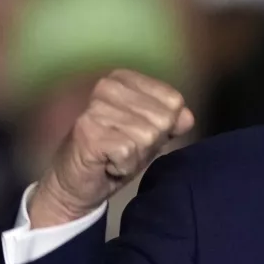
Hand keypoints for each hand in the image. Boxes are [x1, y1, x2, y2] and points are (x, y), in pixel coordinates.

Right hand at [29, 70, 193, 228]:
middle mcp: (107, 86)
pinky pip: (130, 151)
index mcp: (124, 79)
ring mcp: (96, 107)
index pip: (174, 100)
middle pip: (163, 118)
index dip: (164, 127)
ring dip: (137, 156)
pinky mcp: (88, 131)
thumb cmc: (115, 155)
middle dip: (151, 143)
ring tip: (116, 156)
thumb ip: (172, 121)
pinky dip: (124, 165)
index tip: (139, 136)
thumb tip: (187, 116)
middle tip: (126, 149)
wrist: (76, 183)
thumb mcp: (151, 135)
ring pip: (148, 136)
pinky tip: (107, 163)